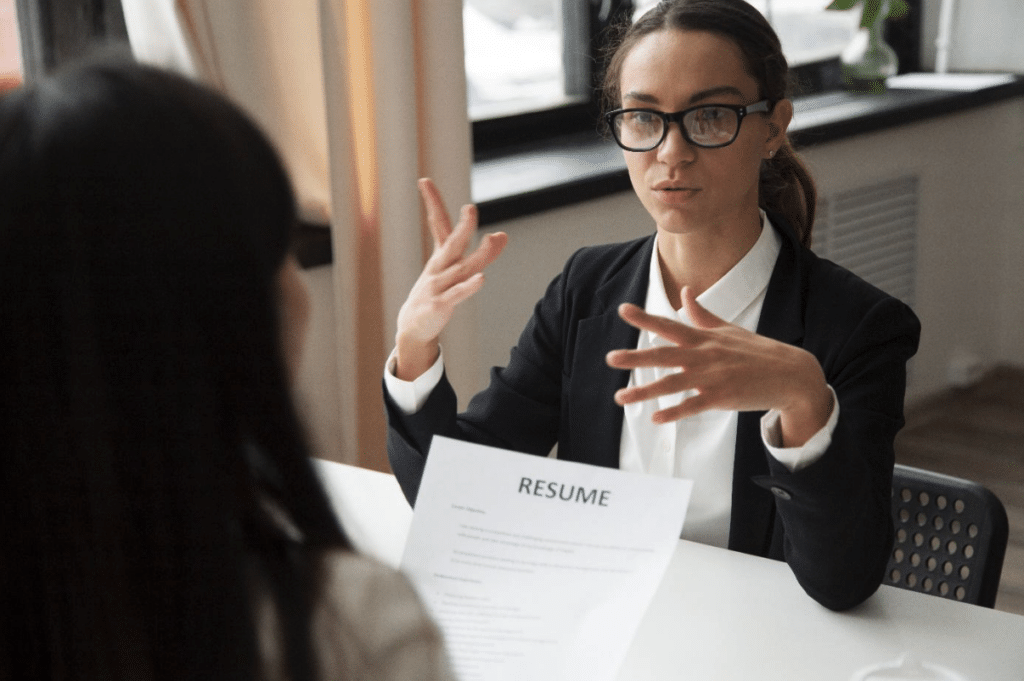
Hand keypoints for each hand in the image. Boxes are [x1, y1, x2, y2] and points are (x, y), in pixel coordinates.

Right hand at [394, 178, 507, 380]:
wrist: (414, 325)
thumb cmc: (437, 293)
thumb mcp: (457, 271)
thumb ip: (482, 253)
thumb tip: (503, 235)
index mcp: (440, 256)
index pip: (437, 224)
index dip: (432, 202)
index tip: (424, 180)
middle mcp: (438, 267)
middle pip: (452, 243)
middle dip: (463, 226)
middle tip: (470, 208)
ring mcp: (438, 286)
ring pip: (460, 268)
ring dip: (478, 255)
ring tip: (493, 239)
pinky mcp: (440, 304)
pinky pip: (457, 294)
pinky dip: (469, 287)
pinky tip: (481, 279)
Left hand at [605, 287, 831, 446]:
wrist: (790, 374)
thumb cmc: (757, 351)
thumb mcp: (727, 329)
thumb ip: (701, 314)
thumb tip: (685, 292)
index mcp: (704, 338)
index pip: (669, 325)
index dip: (645, 318)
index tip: (623, 310)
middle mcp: (704, 355)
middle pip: (664, 355)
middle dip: (636, 357)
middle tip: (610, 358)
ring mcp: (712, 377)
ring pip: (673, 384)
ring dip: (645, 391)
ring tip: (620, 397)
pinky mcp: (722, 398)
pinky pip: (693, 406)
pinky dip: (674, 412)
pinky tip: (655, 418)